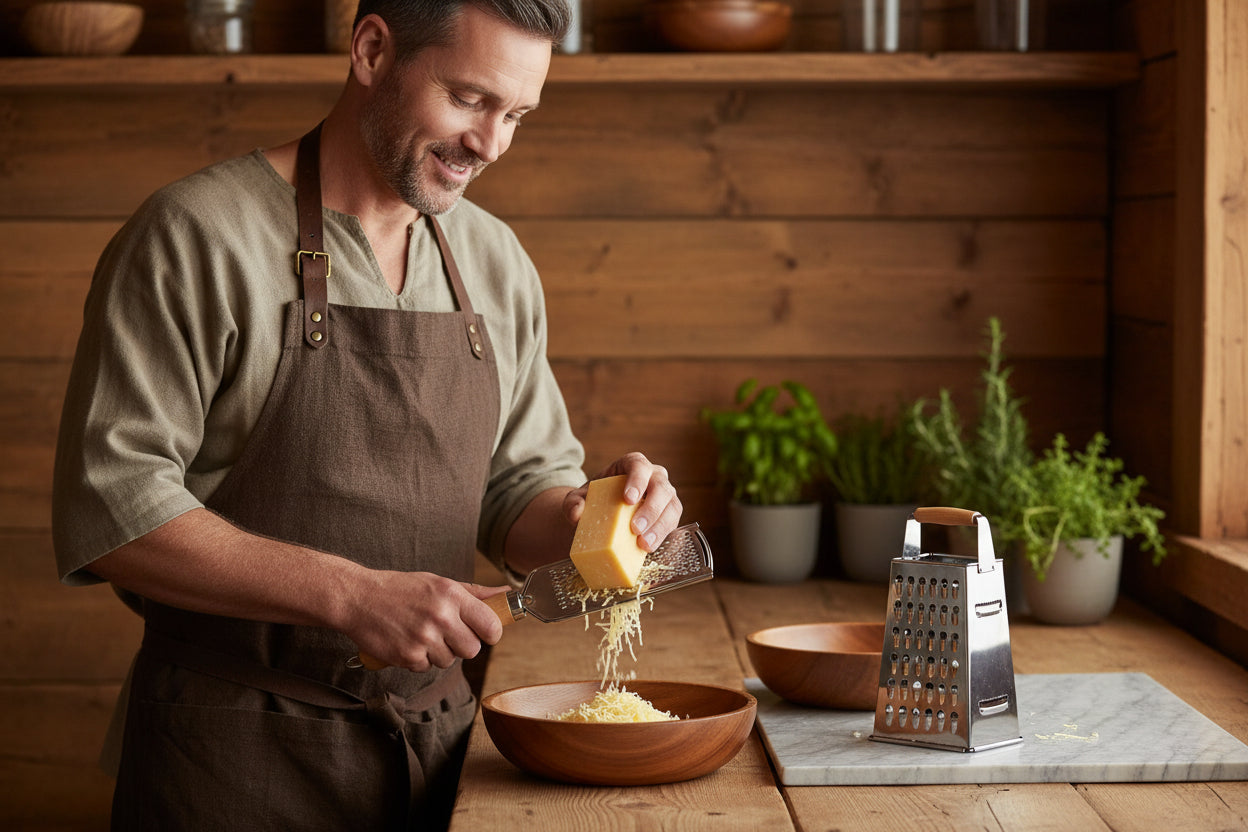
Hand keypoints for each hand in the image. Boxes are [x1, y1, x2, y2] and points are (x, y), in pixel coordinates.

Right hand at [344, 573, 506, 671]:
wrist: (358, 598)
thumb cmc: (400, 589)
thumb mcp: (439, 583)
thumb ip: (474, 593)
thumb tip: (506, 594)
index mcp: (451, 595)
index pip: (491, 625)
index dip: (491, 633)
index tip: (485, 633)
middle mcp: (440, 616)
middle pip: (472, 650)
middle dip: (462, 645)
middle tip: (447, 634)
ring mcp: (424, 638)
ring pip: (449, 661)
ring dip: (439, 653)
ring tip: (422, 634)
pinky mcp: (408, 656)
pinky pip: (427, 668)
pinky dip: (420, 659)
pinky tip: (408, 642)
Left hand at [566, 451, 682, 551]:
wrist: (602, 516)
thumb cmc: (593, 500)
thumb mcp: (578, 499)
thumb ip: (573, 503)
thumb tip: (576, 514)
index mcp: (632, 465)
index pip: (639, 466)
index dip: (637, 480)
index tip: (628, 499)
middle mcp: (654, 477)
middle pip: (661, 487)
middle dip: (650, 509)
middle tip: (635, 528)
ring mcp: (665, 496)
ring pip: (672, 507)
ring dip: (660, 526)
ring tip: (643, 544)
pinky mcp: (669, 515)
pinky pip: (672, 523)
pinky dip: (663, 536)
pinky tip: (650, 548)